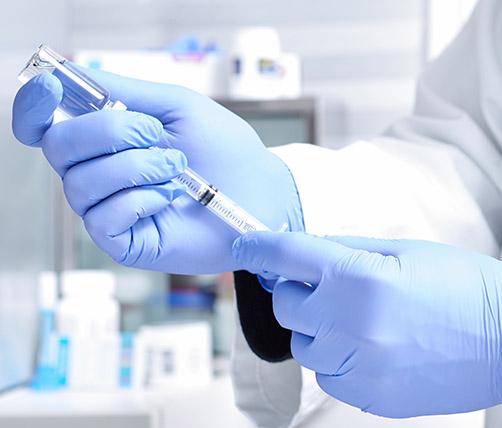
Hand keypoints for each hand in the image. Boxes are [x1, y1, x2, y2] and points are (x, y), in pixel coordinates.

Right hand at [12, 71, 302, 273]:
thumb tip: (74, 74)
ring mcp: (110, 208)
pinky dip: (138, 201)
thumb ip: (127, 92)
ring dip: (135, 168)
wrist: (261, 193)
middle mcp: (100, 173)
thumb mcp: (180, 107)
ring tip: (176, 170)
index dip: (35, 107)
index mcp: (106, 138)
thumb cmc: (226, 150)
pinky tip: (168, 200)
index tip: (50, 88)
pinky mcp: (125, 241)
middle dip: (109, 132)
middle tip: (157, 135)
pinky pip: (102, 219)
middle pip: (59, 147)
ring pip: (80, 184)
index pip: (46, 124)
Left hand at [232, 232, 501, 417]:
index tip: (245, 247)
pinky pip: (326, 373)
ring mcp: (358, 367)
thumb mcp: (406, 250)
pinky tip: (371, 343)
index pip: (286, 257)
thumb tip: (304, 250)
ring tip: (359, 315)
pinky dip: (336, 356)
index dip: (258, 248)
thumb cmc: (467, 286)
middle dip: (298, 288)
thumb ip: (346, 249)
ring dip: (318, 325)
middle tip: (329, 281)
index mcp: (361, 279)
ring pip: (302, 343)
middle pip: (286, 304)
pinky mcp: (368, 397)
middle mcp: (351, 326)